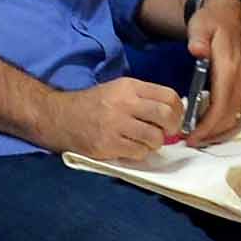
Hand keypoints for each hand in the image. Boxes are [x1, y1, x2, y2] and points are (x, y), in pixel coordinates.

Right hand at [46, 75, 189, 167]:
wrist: (61, 117)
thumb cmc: (94, 105)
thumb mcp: (119, 90)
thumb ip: (145, 98)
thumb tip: (174, 113)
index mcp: (129, 87)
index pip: (168, 96)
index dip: (179, 110)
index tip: (175, 118)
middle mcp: (124, 103)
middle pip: (166, 116)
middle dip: (172, 128)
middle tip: (166, 133)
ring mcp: (115, 125)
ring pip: (155, 138)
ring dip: (155, 143)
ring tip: (144, 141)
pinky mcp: (108, 144)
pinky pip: (139, 152)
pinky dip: (139, 153)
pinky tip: (130, 147)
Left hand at [180, 0, 240, 144]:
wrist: (231, 11)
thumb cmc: (212, 19)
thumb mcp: (201, 23)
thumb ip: (198, 37)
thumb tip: (197, 50)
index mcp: (231, 67)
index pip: (221, 104)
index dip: (207, 124)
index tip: (191, 136)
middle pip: (229, 115)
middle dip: (211, 133)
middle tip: (190, 142)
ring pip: (234, 115)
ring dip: (218, 130)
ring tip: (197, 138)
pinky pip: (236, 109)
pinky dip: (223, 121)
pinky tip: (208, 126)